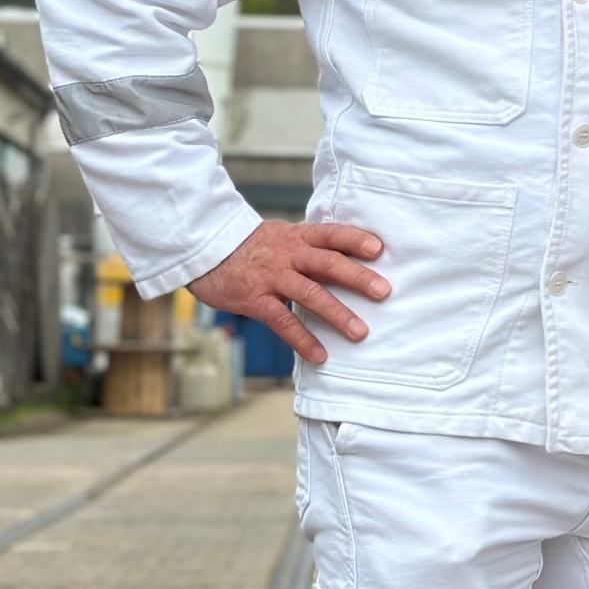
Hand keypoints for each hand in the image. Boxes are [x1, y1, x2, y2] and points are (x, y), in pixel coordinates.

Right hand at [188, 221, 387, 365]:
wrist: (204, 250)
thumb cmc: (250, 247)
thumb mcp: (280, 236)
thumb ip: (309, 247)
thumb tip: (347, 258)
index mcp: (296, 237)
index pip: (330, 234)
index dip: (354, 239)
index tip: (379, 248)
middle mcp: (287, 254)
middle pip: (327, 262)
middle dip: (357, 277)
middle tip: (384, 291)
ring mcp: (271, 277)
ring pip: (310, 293)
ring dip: (337, 314)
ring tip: (360, 332)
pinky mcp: (255, 299)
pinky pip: (283, 321)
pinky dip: (302, 339)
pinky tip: (320, 355)